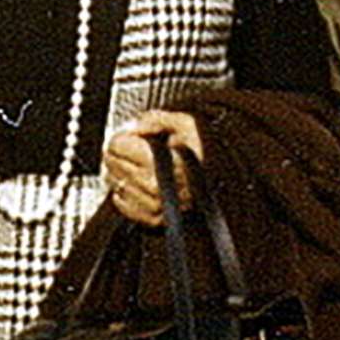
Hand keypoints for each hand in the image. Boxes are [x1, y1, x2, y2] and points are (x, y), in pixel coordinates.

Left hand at [102, 110, 203, 226]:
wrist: (224, 181)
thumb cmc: (206, 153)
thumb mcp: (186, 123)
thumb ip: (156, 120)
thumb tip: (134, 126)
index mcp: (164, 160)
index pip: (119, 145)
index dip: (120, 137)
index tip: (125, 135)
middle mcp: (158, 185)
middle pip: (115, 165)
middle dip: (116, 155)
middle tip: (123, 149)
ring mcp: (156, 205)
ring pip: (118, 186)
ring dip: (118, 175)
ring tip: (129, 167)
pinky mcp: (156, 219)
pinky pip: (126, 208)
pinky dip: (124, 197)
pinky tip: (131, 186)